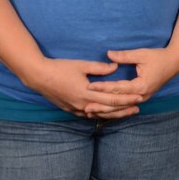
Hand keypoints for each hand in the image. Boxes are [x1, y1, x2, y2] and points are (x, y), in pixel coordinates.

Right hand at [23, 58, 143, 118]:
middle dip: (124, 109)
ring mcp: (76, 109)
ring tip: (126, 112)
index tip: (139, 97)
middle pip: (108, 110)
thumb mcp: (81, 65)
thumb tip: (116, 67)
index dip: (127, 98)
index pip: (112, 98)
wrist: (39, 77)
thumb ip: (99, 68)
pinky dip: (100, 114)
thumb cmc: (60, 68)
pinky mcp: (71, 110)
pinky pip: (89, 115)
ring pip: (99, 114)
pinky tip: (106, 113)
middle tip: (138, 108)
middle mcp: (83, 105)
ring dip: (114, 114)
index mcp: (87, 93)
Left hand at [86, 48, 178, 113]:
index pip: (118, 88)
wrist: (174, 62)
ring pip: (122, 107)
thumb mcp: (141, 54)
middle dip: (102, 105)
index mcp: (141, 86)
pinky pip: (126, 105)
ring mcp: (142, 98)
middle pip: (118, 103)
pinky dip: (115, 108)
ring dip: (107, 110)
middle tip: (86, 107)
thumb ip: (124, 55)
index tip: (89, 85)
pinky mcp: (142, 97)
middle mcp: (141, 95)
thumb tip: (108, 54)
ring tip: (92, 112)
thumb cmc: (158, 57)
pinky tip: (104, 110)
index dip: (103, 87)